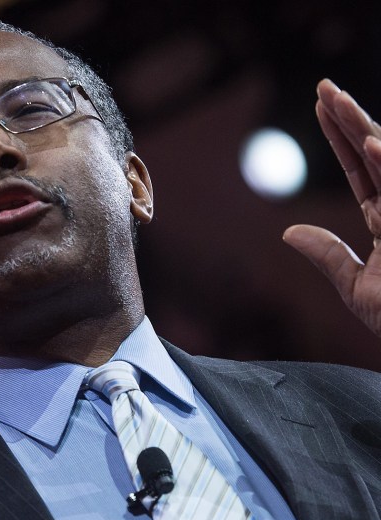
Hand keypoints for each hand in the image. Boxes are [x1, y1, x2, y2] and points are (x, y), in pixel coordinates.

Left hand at [284, 79, 380, 335]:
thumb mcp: (359, 290)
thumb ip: (329, 257)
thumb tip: (290, 231)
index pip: (359, 169)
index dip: (340, 137)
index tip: (320, 106)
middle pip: (374, 155)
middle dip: (350, 120)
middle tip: (323, 87)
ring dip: (364, 132)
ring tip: (338, 102)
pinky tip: (371, 143)